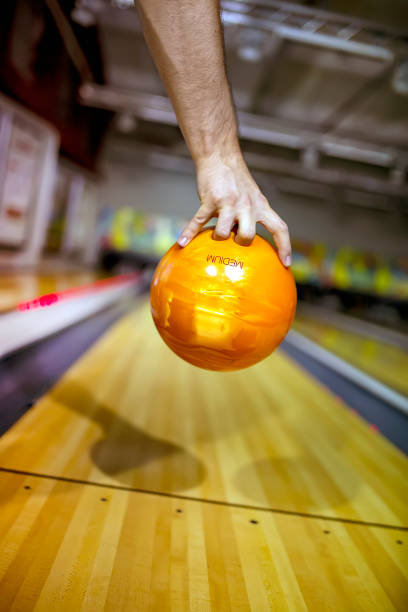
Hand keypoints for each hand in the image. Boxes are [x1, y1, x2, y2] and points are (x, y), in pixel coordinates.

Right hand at [177, 152, 291, 265]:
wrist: (221, 157)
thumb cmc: (236, 180)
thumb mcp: (252, 196)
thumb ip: (253, 216)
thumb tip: (245, 240)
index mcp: (260, 206)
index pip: (279, 228)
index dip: (284, 246)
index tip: (286, 263)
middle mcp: (246, 206)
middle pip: (248, 236)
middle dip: (241, 243)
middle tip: (235, 240)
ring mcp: (227, 203)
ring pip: (222, 233)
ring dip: (217, 237)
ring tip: (214, 234)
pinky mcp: (209, 201)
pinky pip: (198, 222)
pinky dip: (189, 233)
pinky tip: (183, 242)